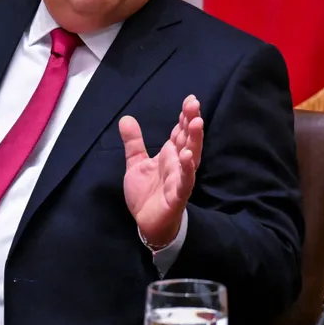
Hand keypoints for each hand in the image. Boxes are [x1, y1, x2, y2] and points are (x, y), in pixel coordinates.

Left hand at [120, 95, 202, 248]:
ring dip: (194, 140)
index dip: (185, 117)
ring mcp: (180, 179)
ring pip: (191, 157)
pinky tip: (188, 156)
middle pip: (188, 140)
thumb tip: (127, 118)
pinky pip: (185, 181)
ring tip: (196, 123)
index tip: (190, 100)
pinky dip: (187, 169)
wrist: (147, 224)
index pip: (180, 132)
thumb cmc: (147, 194)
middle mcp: (178, 164)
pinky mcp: (178, 195)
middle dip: (192, 122)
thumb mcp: (136, 164)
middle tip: (194, 104)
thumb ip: (134, 143)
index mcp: (170, 155)